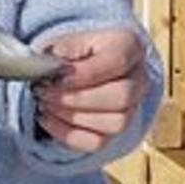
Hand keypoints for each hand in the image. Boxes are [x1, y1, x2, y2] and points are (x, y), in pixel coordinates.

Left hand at [33, 27, 148, 151]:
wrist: (82, 68)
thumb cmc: (75, 53)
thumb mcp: (68, 41)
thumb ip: (61, 50)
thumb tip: (49, 66)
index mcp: (128, 46)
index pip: (116, 62)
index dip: (85, 74)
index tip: (57, 78)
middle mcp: (139, 79)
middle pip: (121, 97)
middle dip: (76, 99)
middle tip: (45, 93)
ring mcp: (132, 109)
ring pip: (114, 123)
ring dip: (71, 117)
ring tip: (45, 104)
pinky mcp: (116, 132)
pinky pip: (97, 142)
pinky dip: (68, 134)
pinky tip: (46, 119)